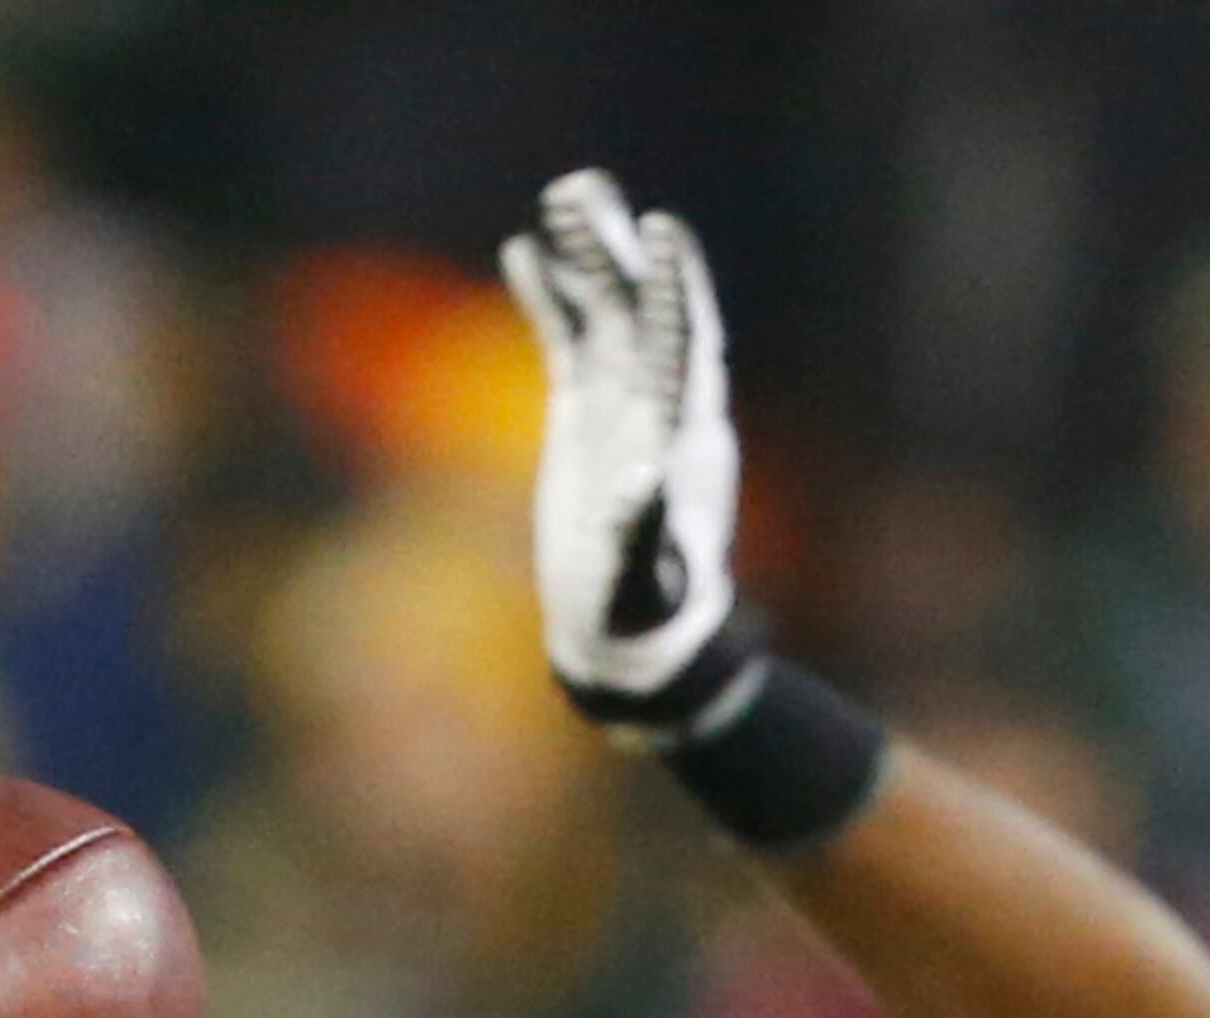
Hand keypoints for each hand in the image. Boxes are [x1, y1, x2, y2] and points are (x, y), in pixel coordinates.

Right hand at [505, 169, 741, 724]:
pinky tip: (522, 253)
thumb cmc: (642, 613)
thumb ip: (642, 528)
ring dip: (583, 258)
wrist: (628, 637)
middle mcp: (660, 409)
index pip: (688, 343)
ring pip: (605, 315)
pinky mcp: (585, 416)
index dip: (677, 287)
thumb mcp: (643, 573)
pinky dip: (549, 300)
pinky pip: (569, 342)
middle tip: (588, 189)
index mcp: (687, 436)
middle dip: (619, 252)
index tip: (661, 234)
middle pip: (644, 310)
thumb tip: (642, 479)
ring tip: (558, 200)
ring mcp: (621, 407)